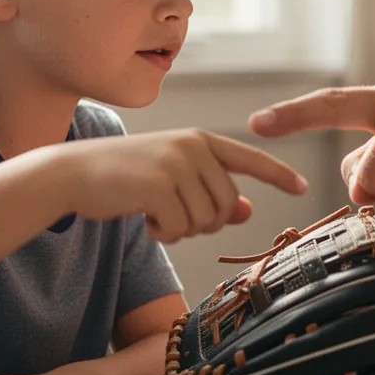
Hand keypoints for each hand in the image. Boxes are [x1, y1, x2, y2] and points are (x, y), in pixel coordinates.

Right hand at [58, 129, 307, 242]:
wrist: (72, 173)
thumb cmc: (123, 178)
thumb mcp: (171, 179)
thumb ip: (209, 192)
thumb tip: (246, 210)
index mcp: (199, 140)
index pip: (249, 158)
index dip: (278, 175)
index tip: (303, 187)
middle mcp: (192, 147)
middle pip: (227, 204)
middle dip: (205, 223)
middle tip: (175, 218)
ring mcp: (175, 164)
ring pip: (205, 219)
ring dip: (182, 230)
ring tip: (156, 214)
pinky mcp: (157, 185)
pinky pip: (181, 227)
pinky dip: (165, 233)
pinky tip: (145, 220)